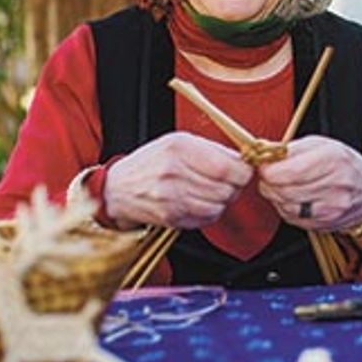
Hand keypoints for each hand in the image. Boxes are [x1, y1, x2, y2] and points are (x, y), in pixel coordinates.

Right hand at [104, 132, 252, 229]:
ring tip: (211, 191)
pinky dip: (210, 212)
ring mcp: (171, 197)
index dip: (243, 171)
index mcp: (179, 147)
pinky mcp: (171, 217)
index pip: (228, 166)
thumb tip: (243, 160)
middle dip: (234, 186)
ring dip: (222, 200)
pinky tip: (199, 201)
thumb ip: (212, 149)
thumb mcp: (178, 142)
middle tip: (227, 181)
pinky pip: (206, 218)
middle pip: (227, 188)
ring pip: (219, 205)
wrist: (118, 188)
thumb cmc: (152, 162)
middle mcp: (174, 172)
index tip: (243, 169)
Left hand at [257, 136, 361, 231]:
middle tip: (269, 175)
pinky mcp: (325, 223)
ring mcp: (331, 207)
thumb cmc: (343, 164)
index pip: (291, 170)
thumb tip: (264, 152)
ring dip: (276, 196)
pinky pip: (293, 218)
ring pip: (286, 205)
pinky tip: (291, 198)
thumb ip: (291, 148)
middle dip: (269, 182)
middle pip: (286, 189)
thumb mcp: (322, 145)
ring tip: (281, 185)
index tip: (264, 165)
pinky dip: (285, 208)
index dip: (270, 169)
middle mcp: (335, 184)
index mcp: (333, 159)